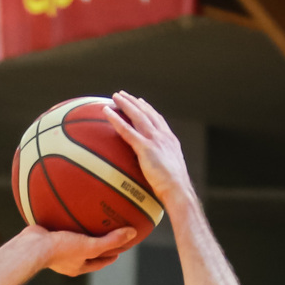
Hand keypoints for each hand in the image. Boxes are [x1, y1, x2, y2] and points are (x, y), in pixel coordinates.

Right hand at [23, 225, 136, 276]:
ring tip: (89, 219)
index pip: (100, 262)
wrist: (31, 246)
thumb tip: (132, 233)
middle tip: (109, 233)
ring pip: (74, 239)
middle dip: (98, 244)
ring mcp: (56, 249)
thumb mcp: (90, 246)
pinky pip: (61, 228)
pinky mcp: (47, 237)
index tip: (121, 248)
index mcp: (77, 266)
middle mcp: (67, 260)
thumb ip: (111, 241)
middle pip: (87, 251)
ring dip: (82, 232)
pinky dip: (67, 220)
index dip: (111, 256)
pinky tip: (70, 208)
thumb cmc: (60, 250)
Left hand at [103, 91, 192, 208]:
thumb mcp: (168, 173)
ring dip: (125, 104)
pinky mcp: (145, 147)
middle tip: (123, 95)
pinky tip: (107, 112)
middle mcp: (163, 136)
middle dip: (134, 102)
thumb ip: (160, 166)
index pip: (158, 120)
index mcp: (170, 140)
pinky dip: (116, 120)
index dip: (148, 110)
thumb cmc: (173, 188)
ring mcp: (155, 140)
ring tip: (115, 97)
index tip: (141, 102)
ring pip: (137, 116)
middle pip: (147, 113)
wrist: (178, 189)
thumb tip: (152, 173)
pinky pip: (127, 130)